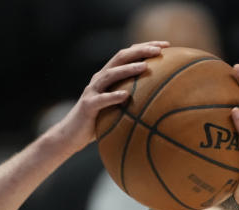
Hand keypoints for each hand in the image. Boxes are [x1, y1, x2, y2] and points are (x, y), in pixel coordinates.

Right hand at [51, 41, 169, 150]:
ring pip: (111, 74)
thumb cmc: (98, 121)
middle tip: (159, 50)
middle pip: (120, 58)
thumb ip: (132, 98)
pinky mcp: (88, 106)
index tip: (166, 45)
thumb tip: (160, 99)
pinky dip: (113, 96)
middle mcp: (100, 79)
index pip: (128, 54)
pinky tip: (125, 95)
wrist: (71, 134)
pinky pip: (101, 100)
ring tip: (145, 66)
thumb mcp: (117, 106)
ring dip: (128, 69)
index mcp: (108, 76)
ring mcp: (93, 91)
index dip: (146, 47)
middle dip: (140, 51)